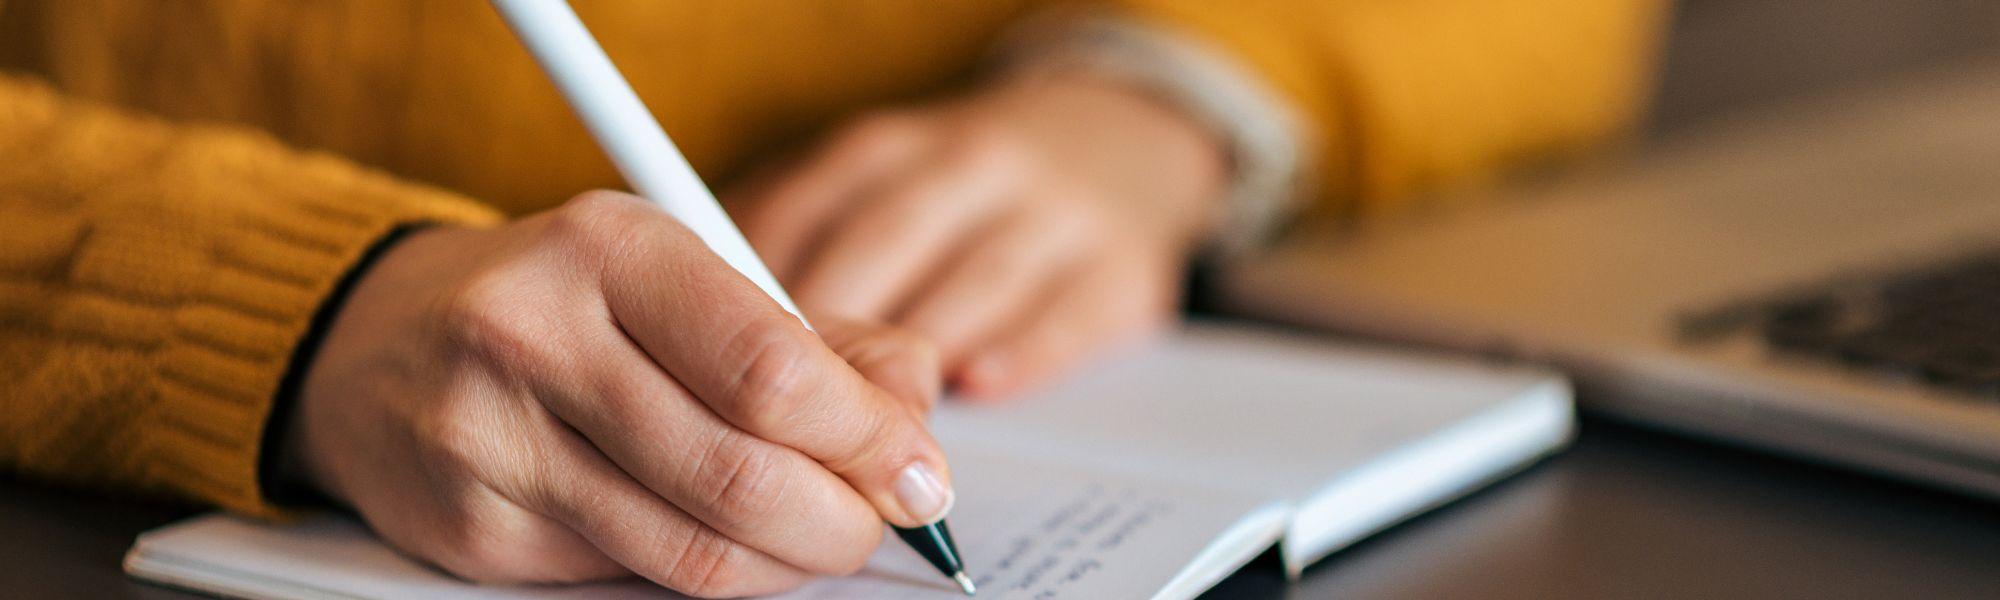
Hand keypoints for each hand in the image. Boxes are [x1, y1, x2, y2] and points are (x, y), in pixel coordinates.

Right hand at [285, 191, 950, 596]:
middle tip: (880, 520)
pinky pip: (631, 579)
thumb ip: (815, 336)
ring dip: (787, 561)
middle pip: (741, 473)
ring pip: (692, 549)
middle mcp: (536, 335)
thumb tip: (914, 406)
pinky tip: (722, 536)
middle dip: (843, 519)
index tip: (918, 469)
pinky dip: (707, 571)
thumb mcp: (686, 276)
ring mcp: (493, 440)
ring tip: (818, 535)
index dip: (868, 438)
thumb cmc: (563, 301)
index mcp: (610, 247)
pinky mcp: (473, 530)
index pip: (771, 368)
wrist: (375, 342)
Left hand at [729, 76, 1229, 397]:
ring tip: (869, 430)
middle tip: (785, 420)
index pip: (804, 213)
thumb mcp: (874, 189)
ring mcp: (1053, 214)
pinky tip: (978, 385)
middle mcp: (968, 166)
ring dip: (917, 355)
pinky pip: (1067, 312)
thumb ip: (794, 247)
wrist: (1118, 142)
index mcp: (886, 150)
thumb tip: (693, 335)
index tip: (717, 365)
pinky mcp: (1122, 268)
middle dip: (830, 338)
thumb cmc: (958, 196)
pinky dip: (1019, 351)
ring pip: (973, 280)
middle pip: (883, 246)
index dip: (756, 295)